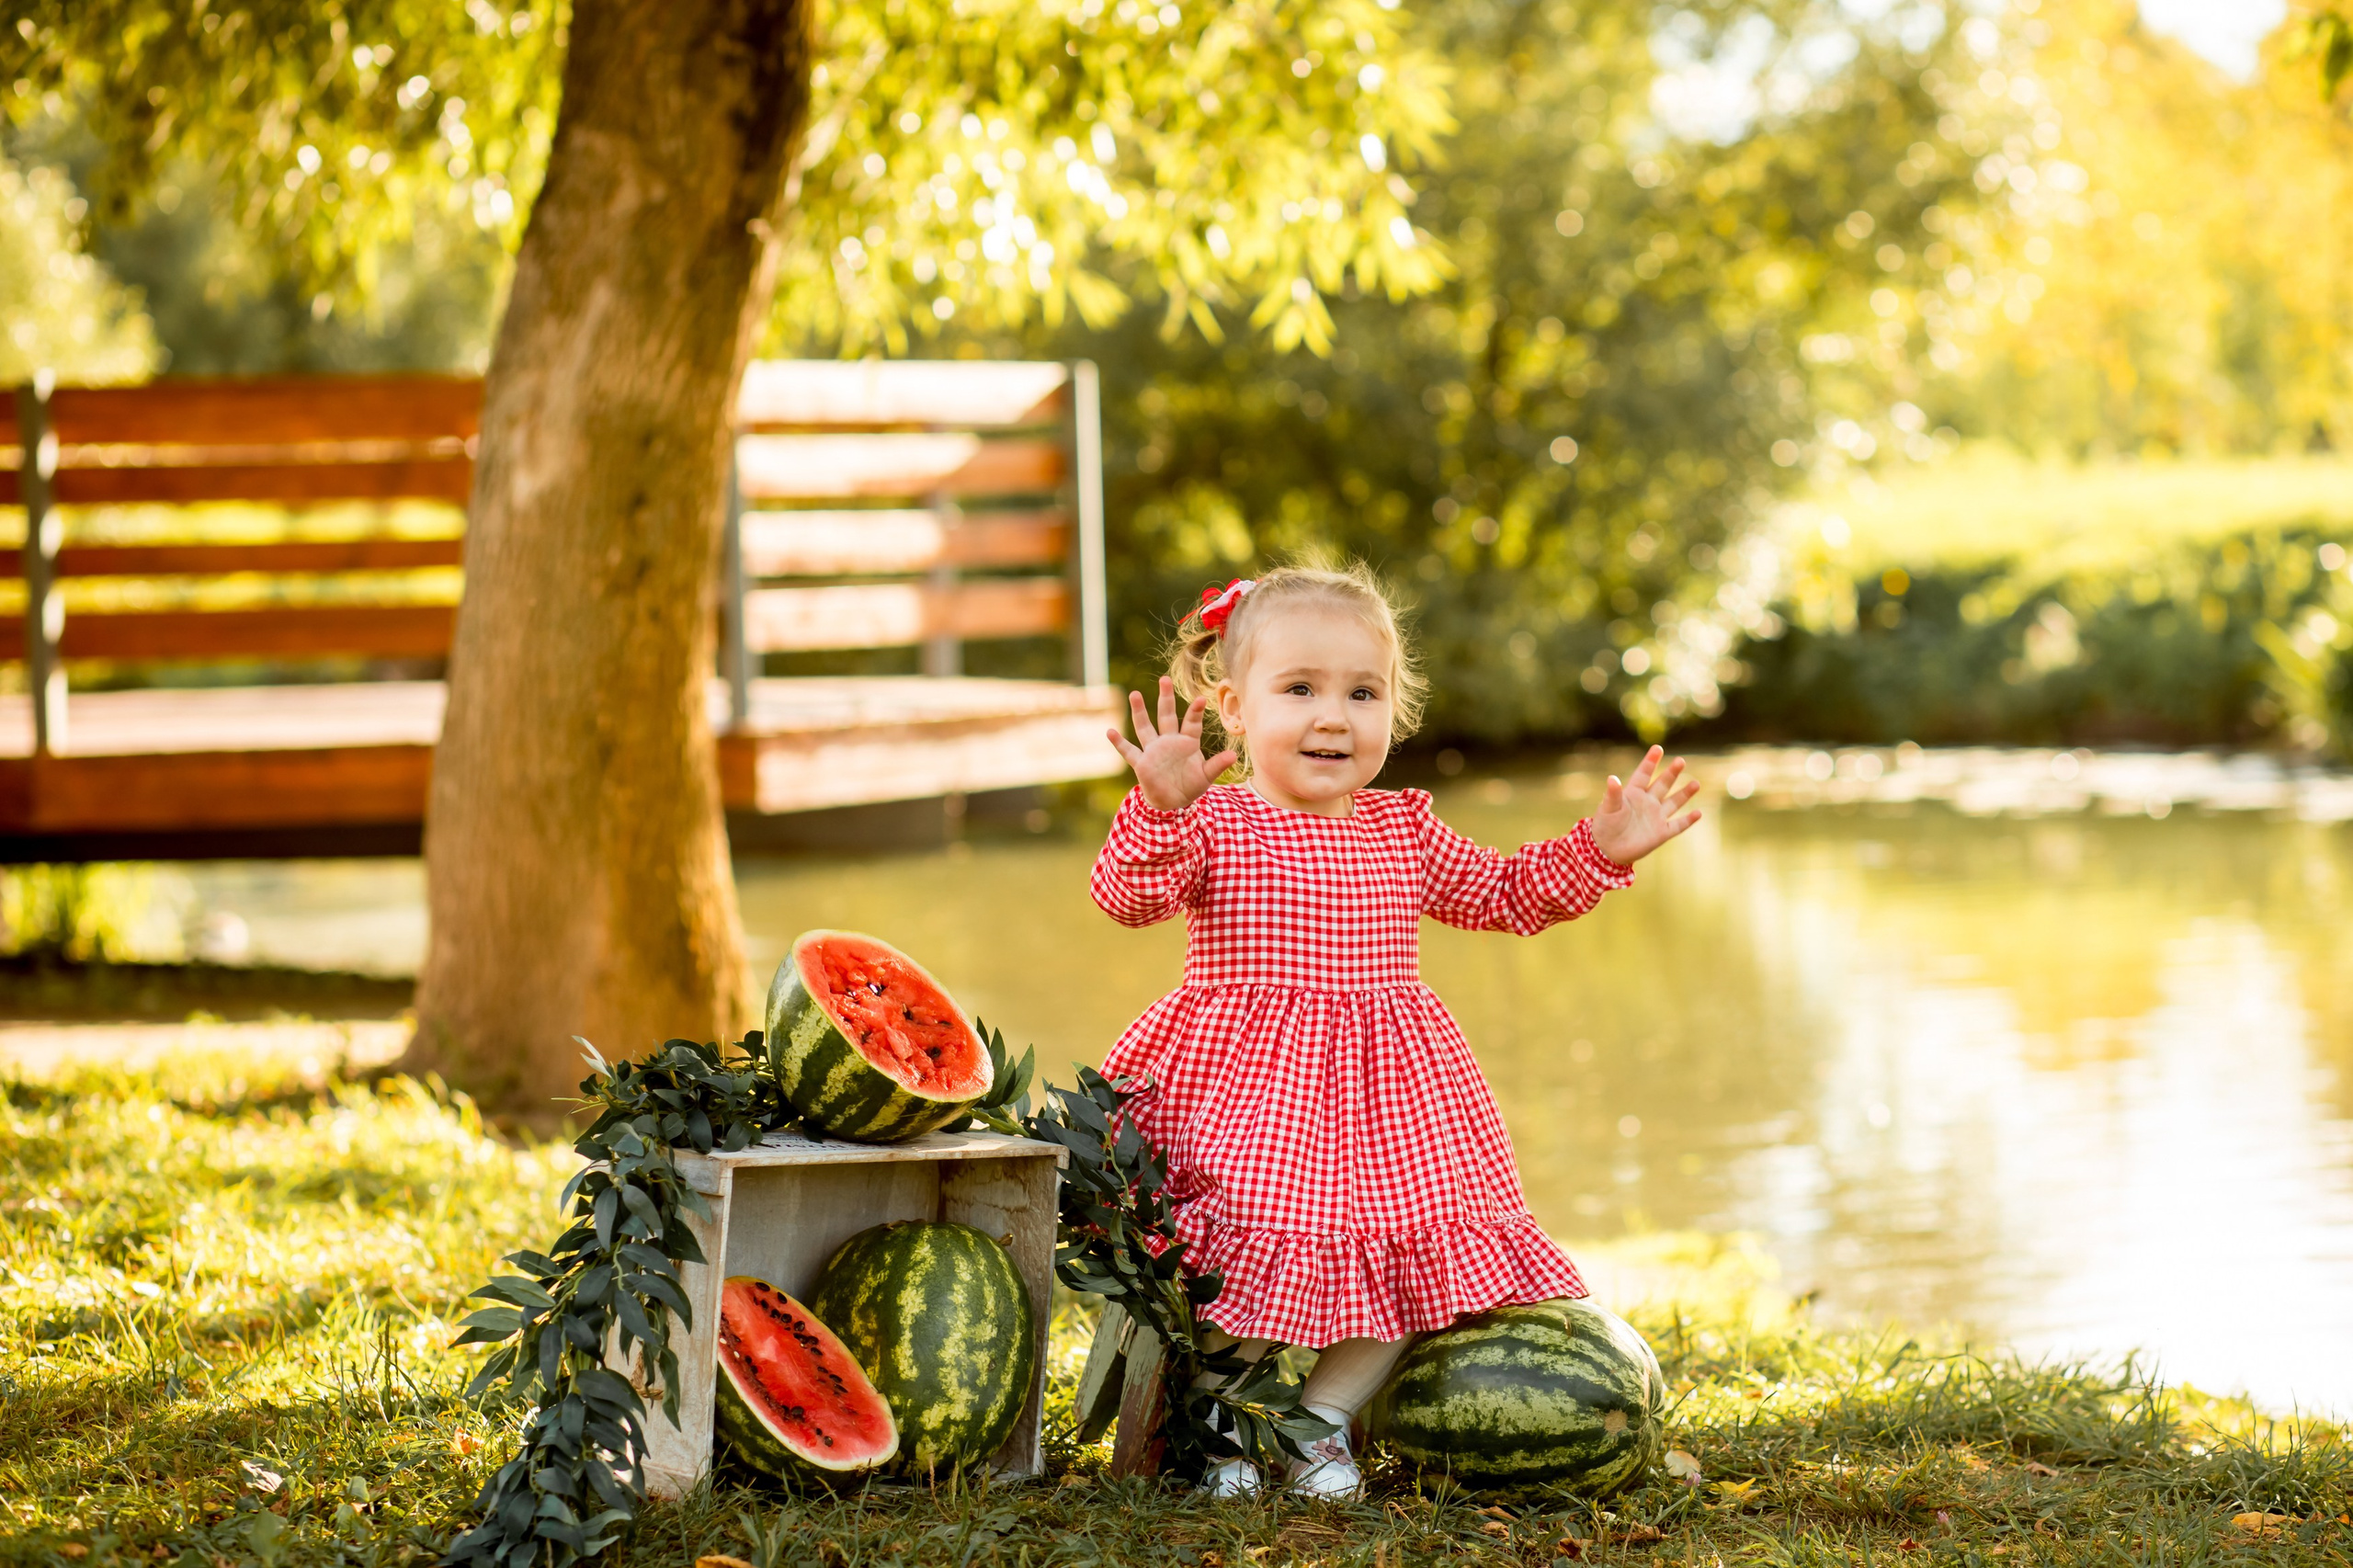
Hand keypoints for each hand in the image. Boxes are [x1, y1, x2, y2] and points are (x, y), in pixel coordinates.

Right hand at [1107, 677, 1239, 812]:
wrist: (1172, 802)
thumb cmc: (1190, 786)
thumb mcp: (1206, 776)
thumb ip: (1217, 765)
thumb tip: (1234, 756)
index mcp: (1187, 742)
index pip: (1191, 723)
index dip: (1195, 712)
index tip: (1200, 699)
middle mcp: (1169, 741)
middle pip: (1166, 716)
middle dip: (1166, 698)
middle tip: (1164, 679)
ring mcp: (1154, 750)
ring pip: (1145, 727)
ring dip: (1140, 712)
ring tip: (1135, 694)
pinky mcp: (1142, 763)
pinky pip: (1129, 751)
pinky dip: (1119, 743)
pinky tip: (1110, 732)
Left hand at [1589, 744, 1700, 864]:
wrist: (1608, 850)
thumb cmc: (1605, 825)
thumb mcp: (1608, 808)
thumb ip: (1612, 794)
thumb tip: (1612, 778)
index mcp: (1633, 793)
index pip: (1644, 774)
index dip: (1650, 761)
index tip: (1658, 748)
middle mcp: (1648, 802)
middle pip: (1662, 784)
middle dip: (1671, 773)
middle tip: (1681, 761)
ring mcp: (1656, 817)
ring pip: (1674, 802)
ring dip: (1685, 793)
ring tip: (1696, 783)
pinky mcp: (1661, 833)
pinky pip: (1677, 825)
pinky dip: (1688, 820)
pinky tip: (1698, 813)